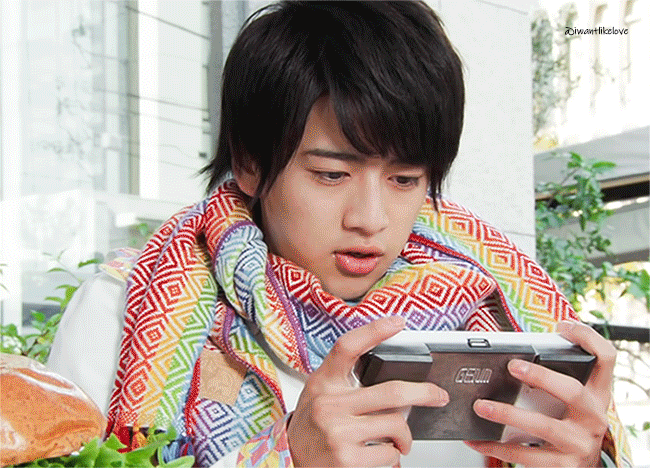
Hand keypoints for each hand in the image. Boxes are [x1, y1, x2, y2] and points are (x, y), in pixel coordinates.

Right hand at [287, 316, 448, 466]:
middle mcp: (329, 405)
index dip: (374, 331)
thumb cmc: (310, 427)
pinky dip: (393, 455)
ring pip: (396, 425)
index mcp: (324, 383)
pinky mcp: (346, 460)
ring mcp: (338, 433)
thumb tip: (395, 382)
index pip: (347, 347)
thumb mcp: (320, 394)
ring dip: (405, 435)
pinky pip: (389, 453)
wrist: (288, 462)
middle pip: (391, 393)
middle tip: (437, 395)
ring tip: (399, 439)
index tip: (398, 322)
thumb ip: (347, 382)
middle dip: (424, 394)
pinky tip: (381, 453)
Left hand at [466, 321, 615, 466]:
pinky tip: (475, 439)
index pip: (606, 359)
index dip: (588, 338)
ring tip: (481, 406)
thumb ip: (553, 380)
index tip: (564, 326)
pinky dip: (494, 446)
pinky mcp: (562, 466)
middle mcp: (593, 417)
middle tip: (512, 366)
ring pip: (543, 426)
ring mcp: (579, 443)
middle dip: (541, 376)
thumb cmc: (570, 426)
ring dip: (507, 414)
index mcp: (596, 394)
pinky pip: (524, 455)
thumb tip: (512, 358)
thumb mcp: (573, 403)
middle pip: (572, 391)